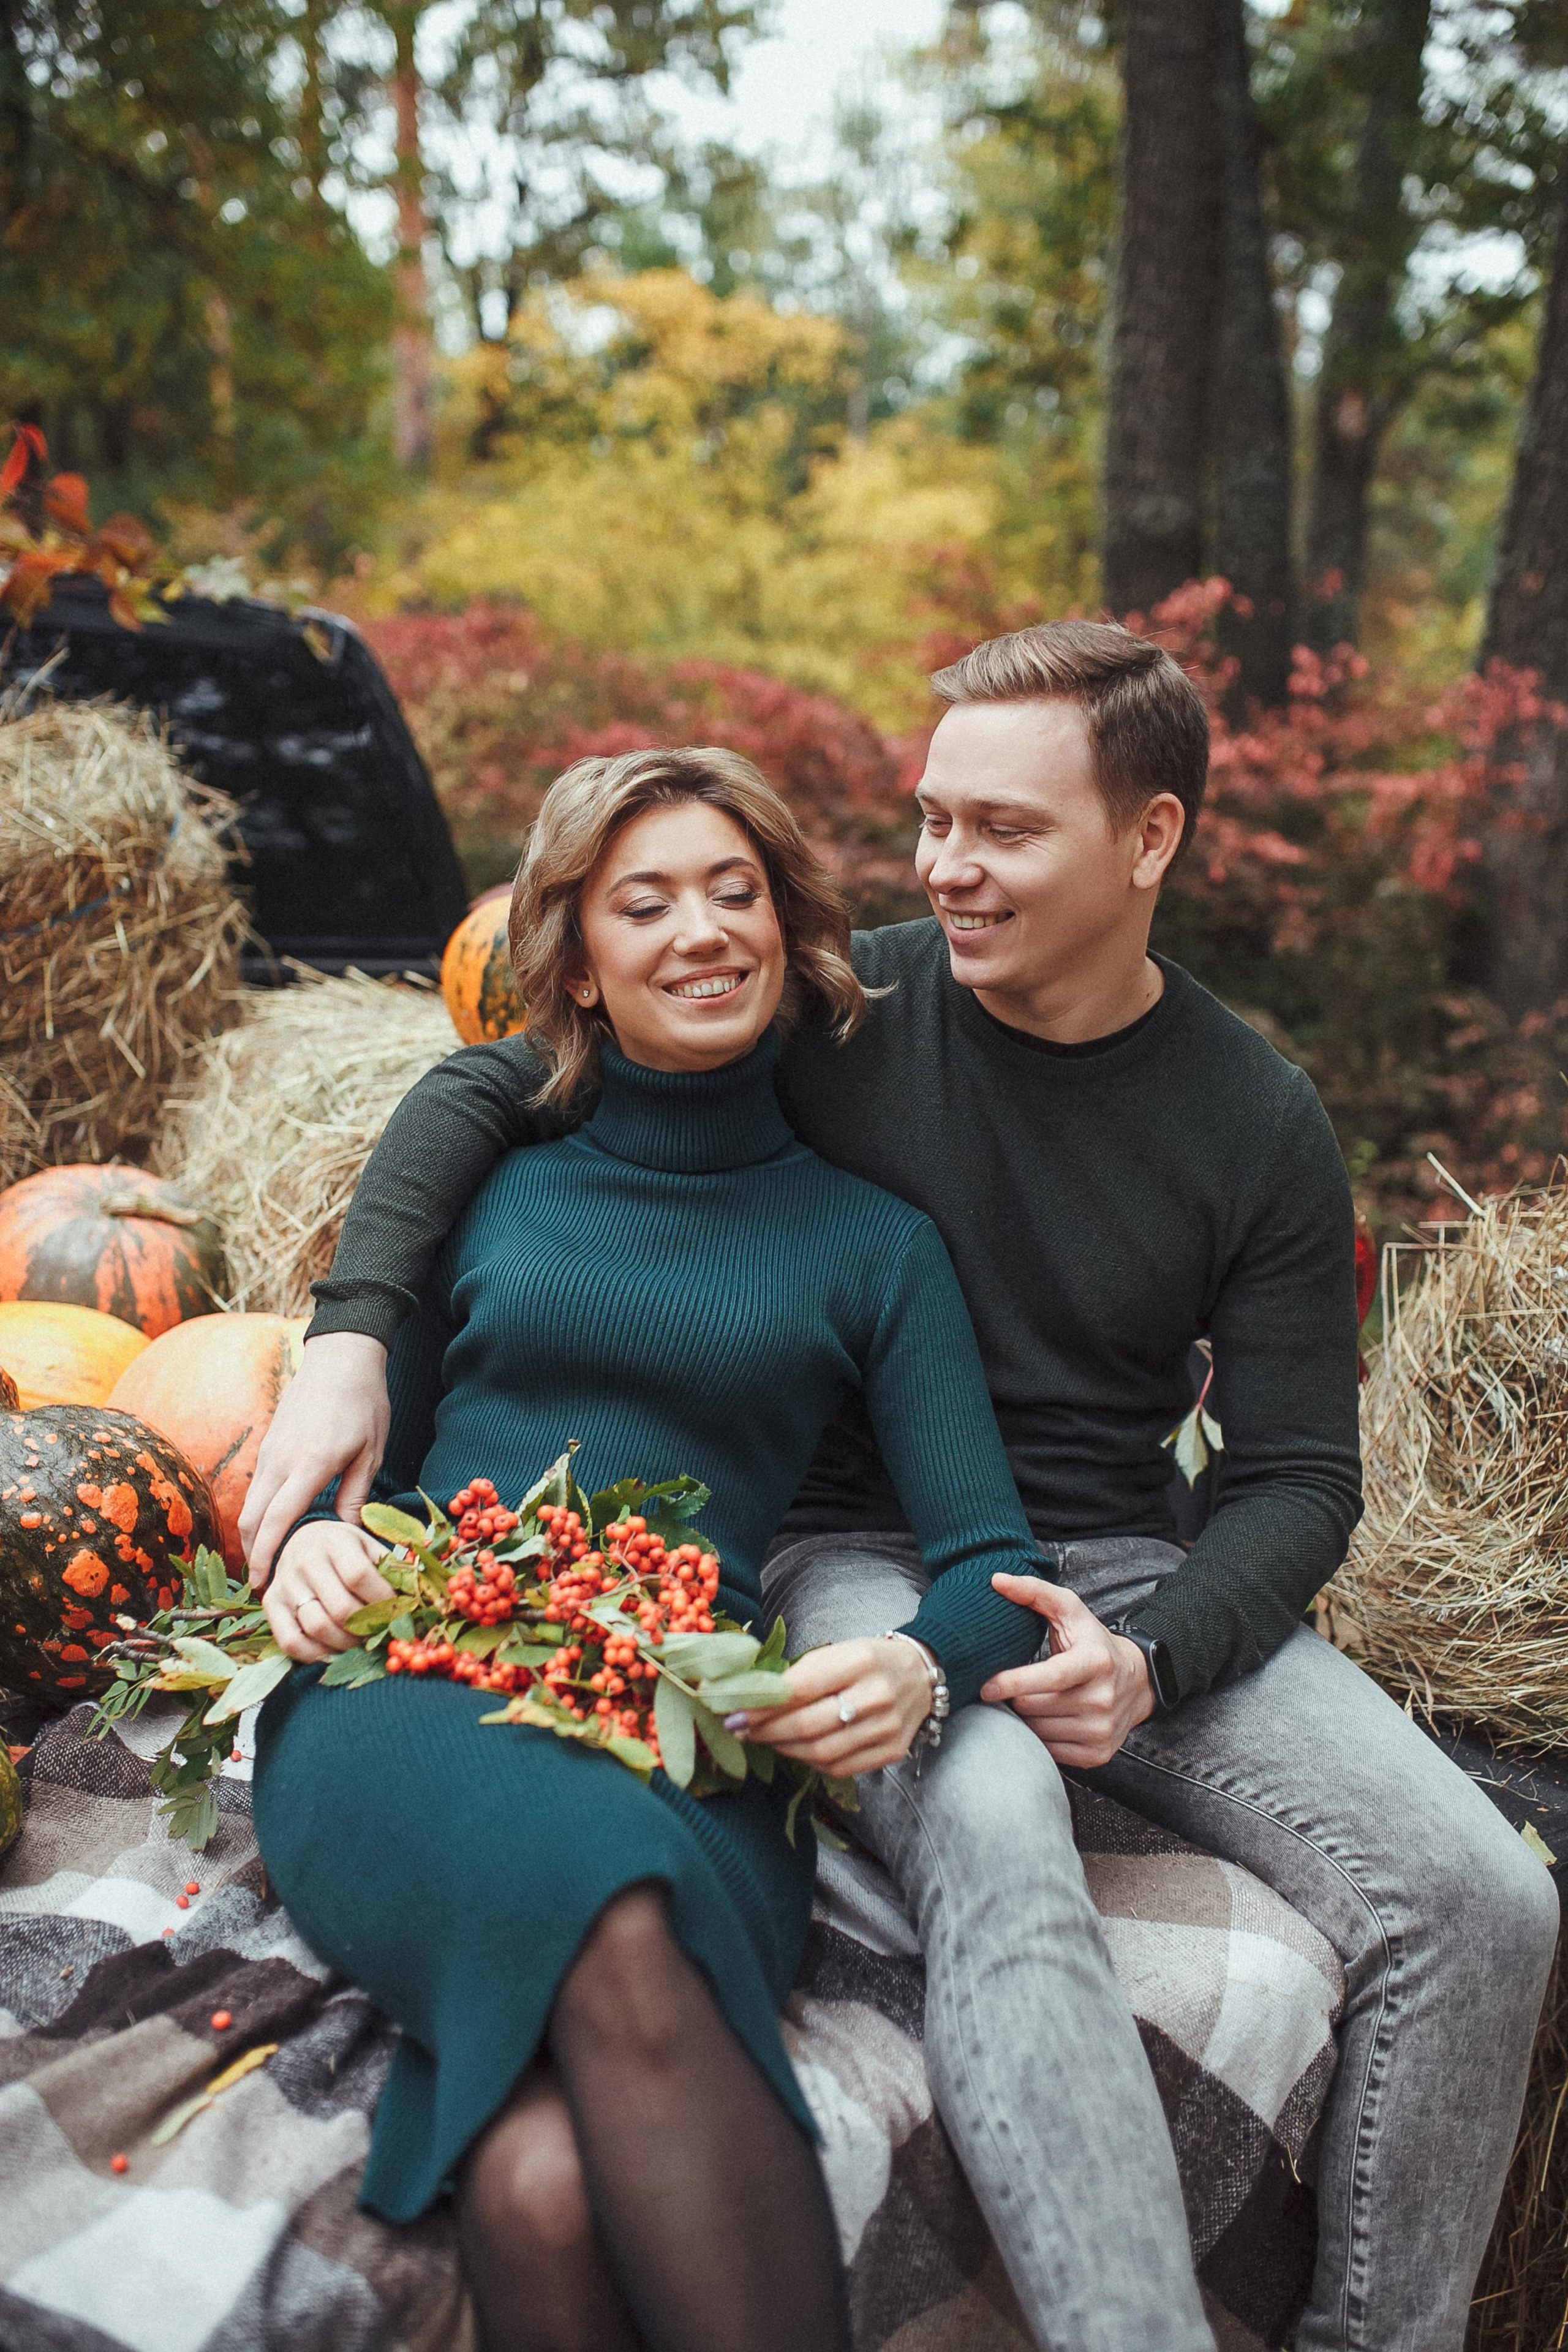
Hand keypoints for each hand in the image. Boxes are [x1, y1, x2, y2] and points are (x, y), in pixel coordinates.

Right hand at [241, 1333, 390, 1587]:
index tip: (261, 1584)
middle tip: (263, 1584)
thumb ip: (356, 1495)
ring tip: (267, 1561)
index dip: (266, 1556)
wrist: (341, 1356)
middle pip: (251, 1519)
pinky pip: (256, 1487)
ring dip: (253, 1535)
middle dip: (252, 1554)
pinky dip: (258, 1513)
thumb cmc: (364, 1402)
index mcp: (309, 1464)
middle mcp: (280, 1460)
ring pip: (249, 1503)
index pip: (277, 1520)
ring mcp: (270, 1450)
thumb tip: (345, 1533)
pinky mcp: (269, 1444)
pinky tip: (273, 1526)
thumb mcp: (372, 1452)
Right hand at [263, 1520, 395, 1661]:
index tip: (397, 1611)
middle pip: (341, 1608)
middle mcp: (305, 1560)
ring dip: (346, 1644)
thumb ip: (390, 1570)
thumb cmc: (344, 1548)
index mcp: (335, 1541)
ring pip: (317, 1627)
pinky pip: (290, 1642)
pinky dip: (315, 1655)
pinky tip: (333, 1652)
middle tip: (381, 1634)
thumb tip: (415, 1599)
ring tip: (361, 1643)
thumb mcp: (368, 1547)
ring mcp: (285, 1583)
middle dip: (368, 1629)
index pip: (360, 1576)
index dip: (383, 1600)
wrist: (301, 1539)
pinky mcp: (270, 1604)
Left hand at [733, 1636, 933, 1775]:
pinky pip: (839, 1767)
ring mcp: (887, 1727)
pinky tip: (795, 1749)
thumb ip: (798, 1674)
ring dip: (783, 1749)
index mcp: (860, 1660)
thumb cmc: (867, 1659)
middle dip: (766, 1731)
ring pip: (821, 1752)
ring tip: (764, 1739)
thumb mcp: (836, 1652)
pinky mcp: (892, 1751)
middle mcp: (877, 1695)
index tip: (733, 1712)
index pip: (801, 1689)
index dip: (763, 1705)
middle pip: (809, 1725)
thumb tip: (749, 1698)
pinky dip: (810, 1762)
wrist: (918, 1673)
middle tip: (739, 1730)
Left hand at [980, 1573, 1154, 1766]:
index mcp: (1096, 1662)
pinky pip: (1051, 1752)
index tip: (985, 1686)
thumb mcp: (1070, 1611)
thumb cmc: (1092, 1642)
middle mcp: (1102, 1699)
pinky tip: (1041, 1720)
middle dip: (1014, 1699)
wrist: (1137, 1680)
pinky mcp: (1099, 1754)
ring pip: (1039, 1732)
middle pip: (1036, 1707)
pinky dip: (1038, 1739)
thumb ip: (1034, 1592)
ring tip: (1024, 1701)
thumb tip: (996, 1580)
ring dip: (1023, 1719)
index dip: (1015, 1682)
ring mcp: (1101, 1730)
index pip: (1050, 1676)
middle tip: (1005, 1688)